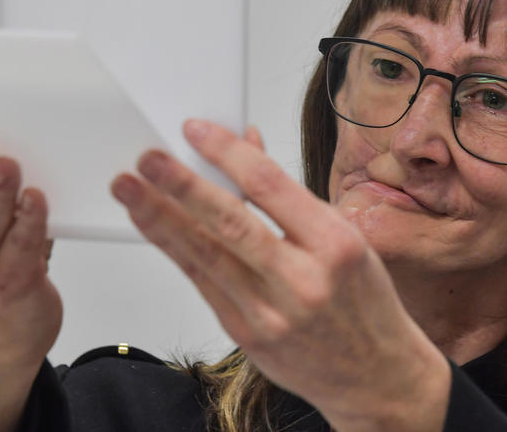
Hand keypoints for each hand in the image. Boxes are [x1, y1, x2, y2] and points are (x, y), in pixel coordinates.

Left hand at [111, 120, 450, 431]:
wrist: (375, 376)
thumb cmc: (364, 303)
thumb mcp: (345, 239)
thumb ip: (291, 197)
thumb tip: (248, 147)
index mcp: (335, 244)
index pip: (271, 186)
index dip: (227, 153)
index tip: (196, 131)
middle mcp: (304, 279)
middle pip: (231, 222)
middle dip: (182, 186)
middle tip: (148, 158)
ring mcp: (272, 312)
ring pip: (206, 255)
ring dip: (161, 219)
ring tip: (131, 190)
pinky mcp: (247, 335)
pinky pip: (204, 284)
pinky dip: (177, 252)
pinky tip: (157, 229)